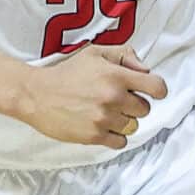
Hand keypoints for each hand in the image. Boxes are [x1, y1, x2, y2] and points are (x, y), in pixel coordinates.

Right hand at [11, 44, 168, 149]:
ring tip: (106, 113)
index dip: (157, 90)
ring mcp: (104, 119)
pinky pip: (120, 142)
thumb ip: (124, 56)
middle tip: (117, 101)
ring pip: (133, 126)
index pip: (157, 88)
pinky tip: (103, 126)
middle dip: (135, 105)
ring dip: (124, 121)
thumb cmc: (66, 73)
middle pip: (145, 109)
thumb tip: (145, 70)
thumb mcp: (95, 53)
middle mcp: (113, 98)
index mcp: (116, 76)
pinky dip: (115, 136)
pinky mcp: (94, 136)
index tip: (150, 92)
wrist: (37, 94)